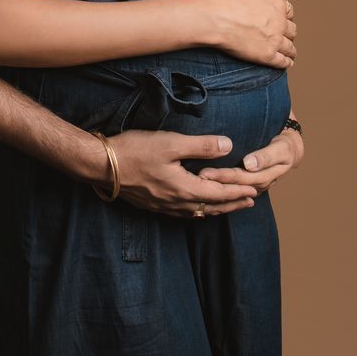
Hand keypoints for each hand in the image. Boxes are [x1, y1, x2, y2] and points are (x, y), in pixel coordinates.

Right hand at [110, 130, 257, 216]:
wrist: (102, 166)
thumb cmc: (135, 151)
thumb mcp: (171, 143)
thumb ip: (201, 146)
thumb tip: (229, 145)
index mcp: (184, 188)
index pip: (219, 192)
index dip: (238, 191)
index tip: (254, 190)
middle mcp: (176, 202)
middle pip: (211, 206)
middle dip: (232, 203)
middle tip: (250, 202)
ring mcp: (163, 205)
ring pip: (197, 211)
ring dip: (216, 208)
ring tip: (227, 207)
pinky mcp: (152, 204)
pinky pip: (182, 212)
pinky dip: (197, 210)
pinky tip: (194, 208)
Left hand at [198, 127, 304, 194]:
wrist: (290, 150)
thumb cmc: (284, 146)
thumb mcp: (281, 149)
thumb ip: (266, 156)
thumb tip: (249, 164)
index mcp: (267, 177)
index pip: (242, 178)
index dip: (224, 176)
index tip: (206, 173)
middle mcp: (259, 185)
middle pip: (234, 184)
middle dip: (215, 180)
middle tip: (198, 175)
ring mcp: (254, 187)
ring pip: (233, 190)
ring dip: (216, 186)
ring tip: (198, 181)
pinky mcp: (248, 185)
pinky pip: (233, 189)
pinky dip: (220, 188)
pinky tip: (206, 186)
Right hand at [210, 0, 295, 68]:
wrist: (218, 18)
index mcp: (276, 5)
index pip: (289, 11)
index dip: (286, 15)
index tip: (283, 18)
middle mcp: (280, 24)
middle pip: (291, 30)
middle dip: (289, 32)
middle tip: (285, 35)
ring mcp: (275, 41)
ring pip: (289, 47)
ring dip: (291, 50)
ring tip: (290, 53)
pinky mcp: (267, 56)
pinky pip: (282, 61)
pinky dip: (286, 63)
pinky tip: (286, 63)